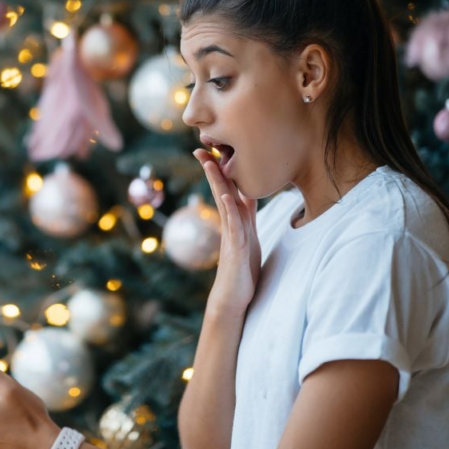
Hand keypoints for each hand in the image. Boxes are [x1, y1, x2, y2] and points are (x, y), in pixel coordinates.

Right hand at [193, 148, 261, 315]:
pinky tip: (226, 196)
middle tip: (200, 148)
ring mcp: (231, 236)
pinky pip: (232, 226)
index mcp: (236, 222)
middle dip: (212, 170)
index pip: (229, 190)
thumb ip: (246, 218)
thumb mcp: (248, 238)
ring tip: (209, 163)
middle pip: (222, 192)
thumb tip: (246, 199)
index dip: (222, 171)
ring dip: (217, 182)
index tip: (215, 150)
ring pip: (224, 204)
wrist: (234, 299)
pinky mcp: (235, 250)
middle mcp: (230, 226)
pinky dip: (230, 209)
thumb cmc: (241, 270)